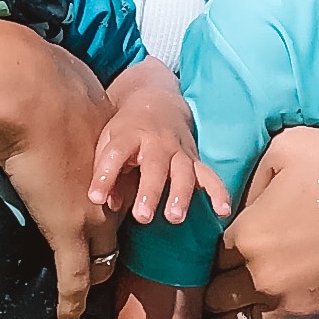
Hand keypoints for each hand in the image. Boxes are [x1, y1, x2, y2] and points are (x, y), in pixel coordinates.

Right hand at [0, 33, 127, 318]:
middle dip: (118, 250)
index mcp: (114, 157)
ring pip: (104, 260)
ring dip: (97, 280)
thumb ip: (64, 101)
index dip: (120, 210)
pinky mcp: (69, 231)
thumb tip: (42, 88)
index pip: (125, 195)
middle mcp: (113, 188)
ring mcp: (94, 213)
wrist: (29, 91)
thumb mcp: (67, 90)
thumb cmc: (42, 82)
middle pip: (122, 231)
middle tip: (110, 269)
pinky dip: (72, 305)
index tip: (114, 219)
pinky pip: (75, 279)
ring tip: (91, 298)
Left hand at [86, 61, 233, 235]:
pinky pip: (210, 176)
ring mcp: (178, 151)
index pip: (116, 154)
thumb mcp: (108, 141)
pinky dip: (218, 193)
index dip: (105, 176)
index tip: (96, 198)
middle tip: (142, 217)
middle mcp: (156, 143)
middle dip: (150, 192)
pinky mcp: (194, 159)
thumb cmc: (126, 129)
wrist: (157, 101)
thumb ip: (105, 171)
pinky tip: (223, 211)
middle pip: (154, 167)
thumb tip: (106, 202)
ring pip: (183, 172)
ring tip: (175, 217)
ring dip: (181, 195)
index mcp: (129, 135)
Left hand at [202, 128, 318, 318]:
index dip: (207, 254)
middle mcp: (260, 279)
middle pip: (215, 298)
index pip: (205, 259)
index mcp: (246, 237)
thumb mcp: (286, 148)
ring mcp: (292, 307)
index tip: (214, 250)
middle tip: (221, 278)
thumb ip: (249, 177)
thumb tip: (238, 203)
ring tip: (236, 305)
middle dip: (214, 287)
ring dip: (234, 316)